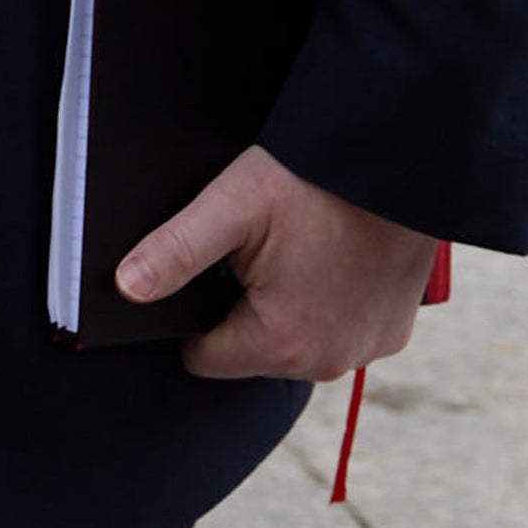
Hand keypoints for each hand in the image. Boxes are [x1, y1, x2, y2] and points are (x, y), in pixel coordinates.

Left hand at [118, 144, 438, 381]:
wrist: (401, 164)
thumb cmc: (315, 182)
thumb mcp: (233, 205)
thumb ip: (174, 250)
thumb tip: (126, 288)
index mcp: (281, 343)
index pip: (203, 357)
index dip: (191, 316)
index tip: (208, 271)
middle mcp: (327, 362)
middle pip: (248, 351)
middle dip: (239, 309)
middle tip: (254, 253)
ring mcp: (366, 351)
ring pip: (292, 343)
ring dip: (283, 310)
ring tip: (294, 252)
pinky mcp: (393, 334)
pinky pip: (337, 332)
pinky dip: (325, 305)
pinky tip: (327, 260)